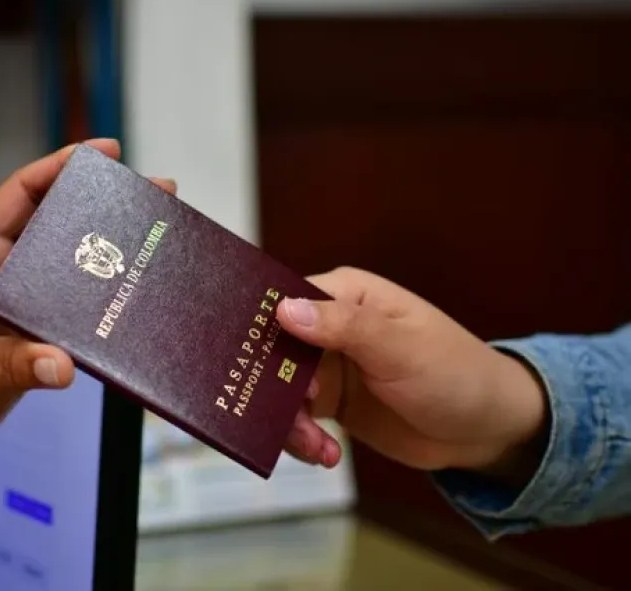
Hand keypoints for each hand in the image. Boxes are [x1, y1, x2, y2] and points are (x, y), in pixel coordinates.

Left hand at [0, 139, 175, 496]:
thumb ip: (8, 363)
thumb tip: (60, 364)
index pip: (21, 196)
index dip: (60, 167)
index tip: (104, 152)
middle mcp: (3, 279)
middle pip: (60, 230)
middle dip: (104, 210)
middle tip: (153, 196)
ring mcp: (20, 312)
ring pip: (73, 274)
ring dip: (111, 262)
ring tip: (155, 249)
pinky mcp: (32, 346)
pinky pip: (76, 320)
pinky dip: (104, 313)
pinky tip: (132, 310)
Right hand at [277, 267, 548, 484]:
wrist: (487, 430)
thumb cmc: (457, 374)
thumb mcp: (401, 349)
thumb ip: (344, 328)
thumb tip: (285, 310)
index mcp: (346, 295)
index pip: (284, 302)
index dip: (266, 334)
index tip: (262, 369)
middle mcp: (329, 326)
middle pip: (274, 351)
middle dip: (272, 389)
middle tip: (292, 420)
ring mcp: (329, 365)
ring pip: (279, 389)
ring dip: (290, 423)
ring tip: (318, 448)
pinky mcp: (332, 401)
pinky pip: (296, 417)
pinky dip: (302, 439)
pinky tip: (328, 454)